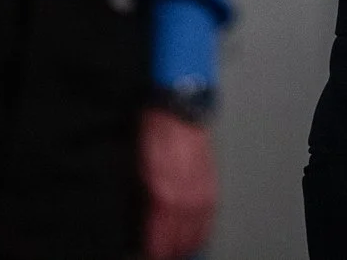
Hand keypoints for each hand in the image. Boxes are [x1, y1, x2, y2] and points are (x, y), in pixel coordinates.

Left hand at [139, 107, 217, 259]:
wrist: (180, 102)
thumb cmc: (153, 130)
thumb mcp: (135, 167)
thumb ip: (136, 199)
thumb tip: (137, 223)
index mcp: (164, 196)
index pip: (160, 241)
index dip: (153, 252)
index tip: (148, 254)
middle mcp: (186, 198)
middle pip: (182, 241)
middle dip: (172, 252)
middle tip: (164, 256)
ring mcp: (202, 190)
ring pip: (199, 231)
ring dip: (189, 243)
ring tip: (181, 251)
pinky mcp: (212, 182)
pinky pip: (209, 215)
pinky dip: (202, 228)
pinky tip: (197, 233)